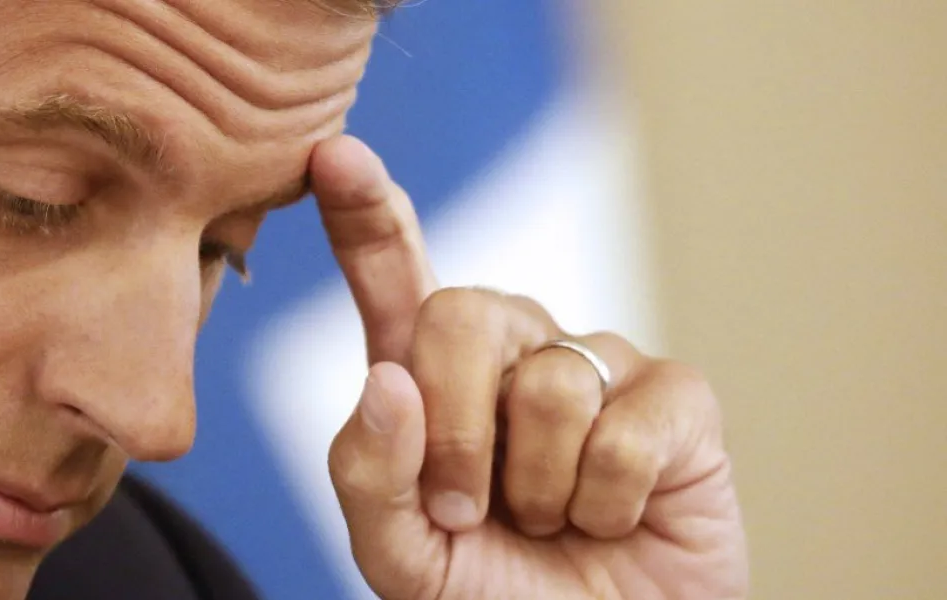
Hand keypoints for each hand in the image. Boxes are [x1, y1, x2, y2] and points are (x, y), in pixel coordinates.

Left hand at [312, 136, 748, 599]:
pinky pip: (625, 431)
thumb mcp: (401, 553)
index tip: (334, 156)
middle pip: (461, 315)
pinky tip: (613, 518)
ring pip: (548, 385)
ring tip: (550, 522)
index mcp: (435, 377)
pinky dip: (606, 504)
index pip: (396, 276)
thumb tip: (389, 379)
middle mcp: (515, 351)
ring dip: (535, 490)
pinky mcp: (677, 399)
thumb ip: (369, 474)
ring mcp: (598, 366)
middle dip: (456, 434)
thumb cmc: (494, 595)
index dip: (366, 215)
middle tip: (466, 513)